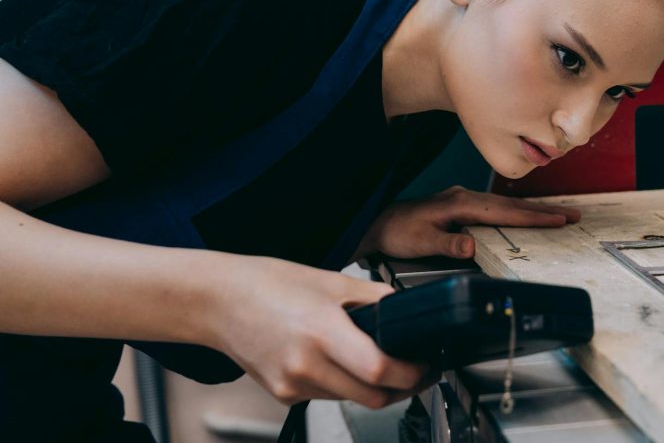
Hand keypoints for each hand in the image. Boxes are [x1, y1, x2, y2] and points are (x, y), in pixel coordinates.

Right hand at [209, 256, 435, 406]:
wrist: (219, 301)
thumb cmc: (268, 285)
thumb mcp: (331, 281)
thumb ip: (374, 298)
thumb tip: (407, 310)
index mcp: (322, 331)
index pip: (379, 370)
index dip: (412, 374)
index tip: (426, 366)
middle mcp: (306, 365)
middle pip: (372, 397)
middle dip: (402, 388)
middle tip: (416, 371)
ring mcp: (293, 385)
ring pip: (351, 400)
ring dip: (372, 388)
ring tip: (377, 361)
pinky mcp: (284, 396)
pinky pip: (327, 397)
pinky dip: (342, 385)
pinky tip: (337, 361)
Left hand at [358, 186, 581, 259]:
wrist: (378, 223)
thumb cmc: (397, 232)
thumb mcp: (420, 242)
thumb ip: (447, 244)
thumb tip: (472, 246)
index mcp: (460, 204)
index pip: (505, 212)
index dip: (533, 217)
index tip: (558, 220)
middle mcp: (465, 197)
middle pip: (512, 204)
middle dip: (544, 210)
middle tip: (573, 215)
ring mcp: (464, 199)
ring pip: (507, 204)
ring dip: (534, 209)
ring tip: (559, 215)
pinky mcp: (462, 205)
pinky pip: (498, 207)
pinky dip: (517, 210)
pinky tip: (526, 216)